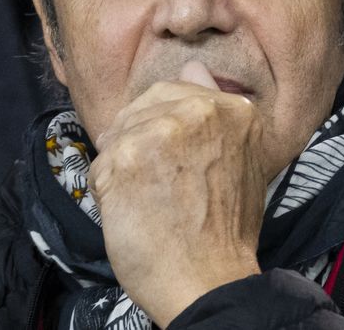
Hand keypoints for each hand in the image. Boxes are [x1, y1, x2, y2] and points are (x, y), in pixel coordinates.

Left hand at [89, 61, 266, 327]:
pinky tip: (128, 208)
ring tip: (141, 194)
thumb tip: (192, 64)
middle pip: (144, 104)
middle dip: (140, 134)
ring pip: (120, 130)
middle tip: (148, 173)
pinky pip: (102, 161)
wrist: (209, 278)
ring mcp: (159, 131)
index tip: (163, 148)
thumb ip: (216, 108)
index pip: (175, 90)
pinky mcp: (124, 157)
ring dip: (123, 161)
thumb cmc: (227, 226)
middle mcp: (196, 111)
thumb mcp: (241, 157)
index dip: (162, 119)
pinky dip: (108, 185)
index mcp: (230, 108)